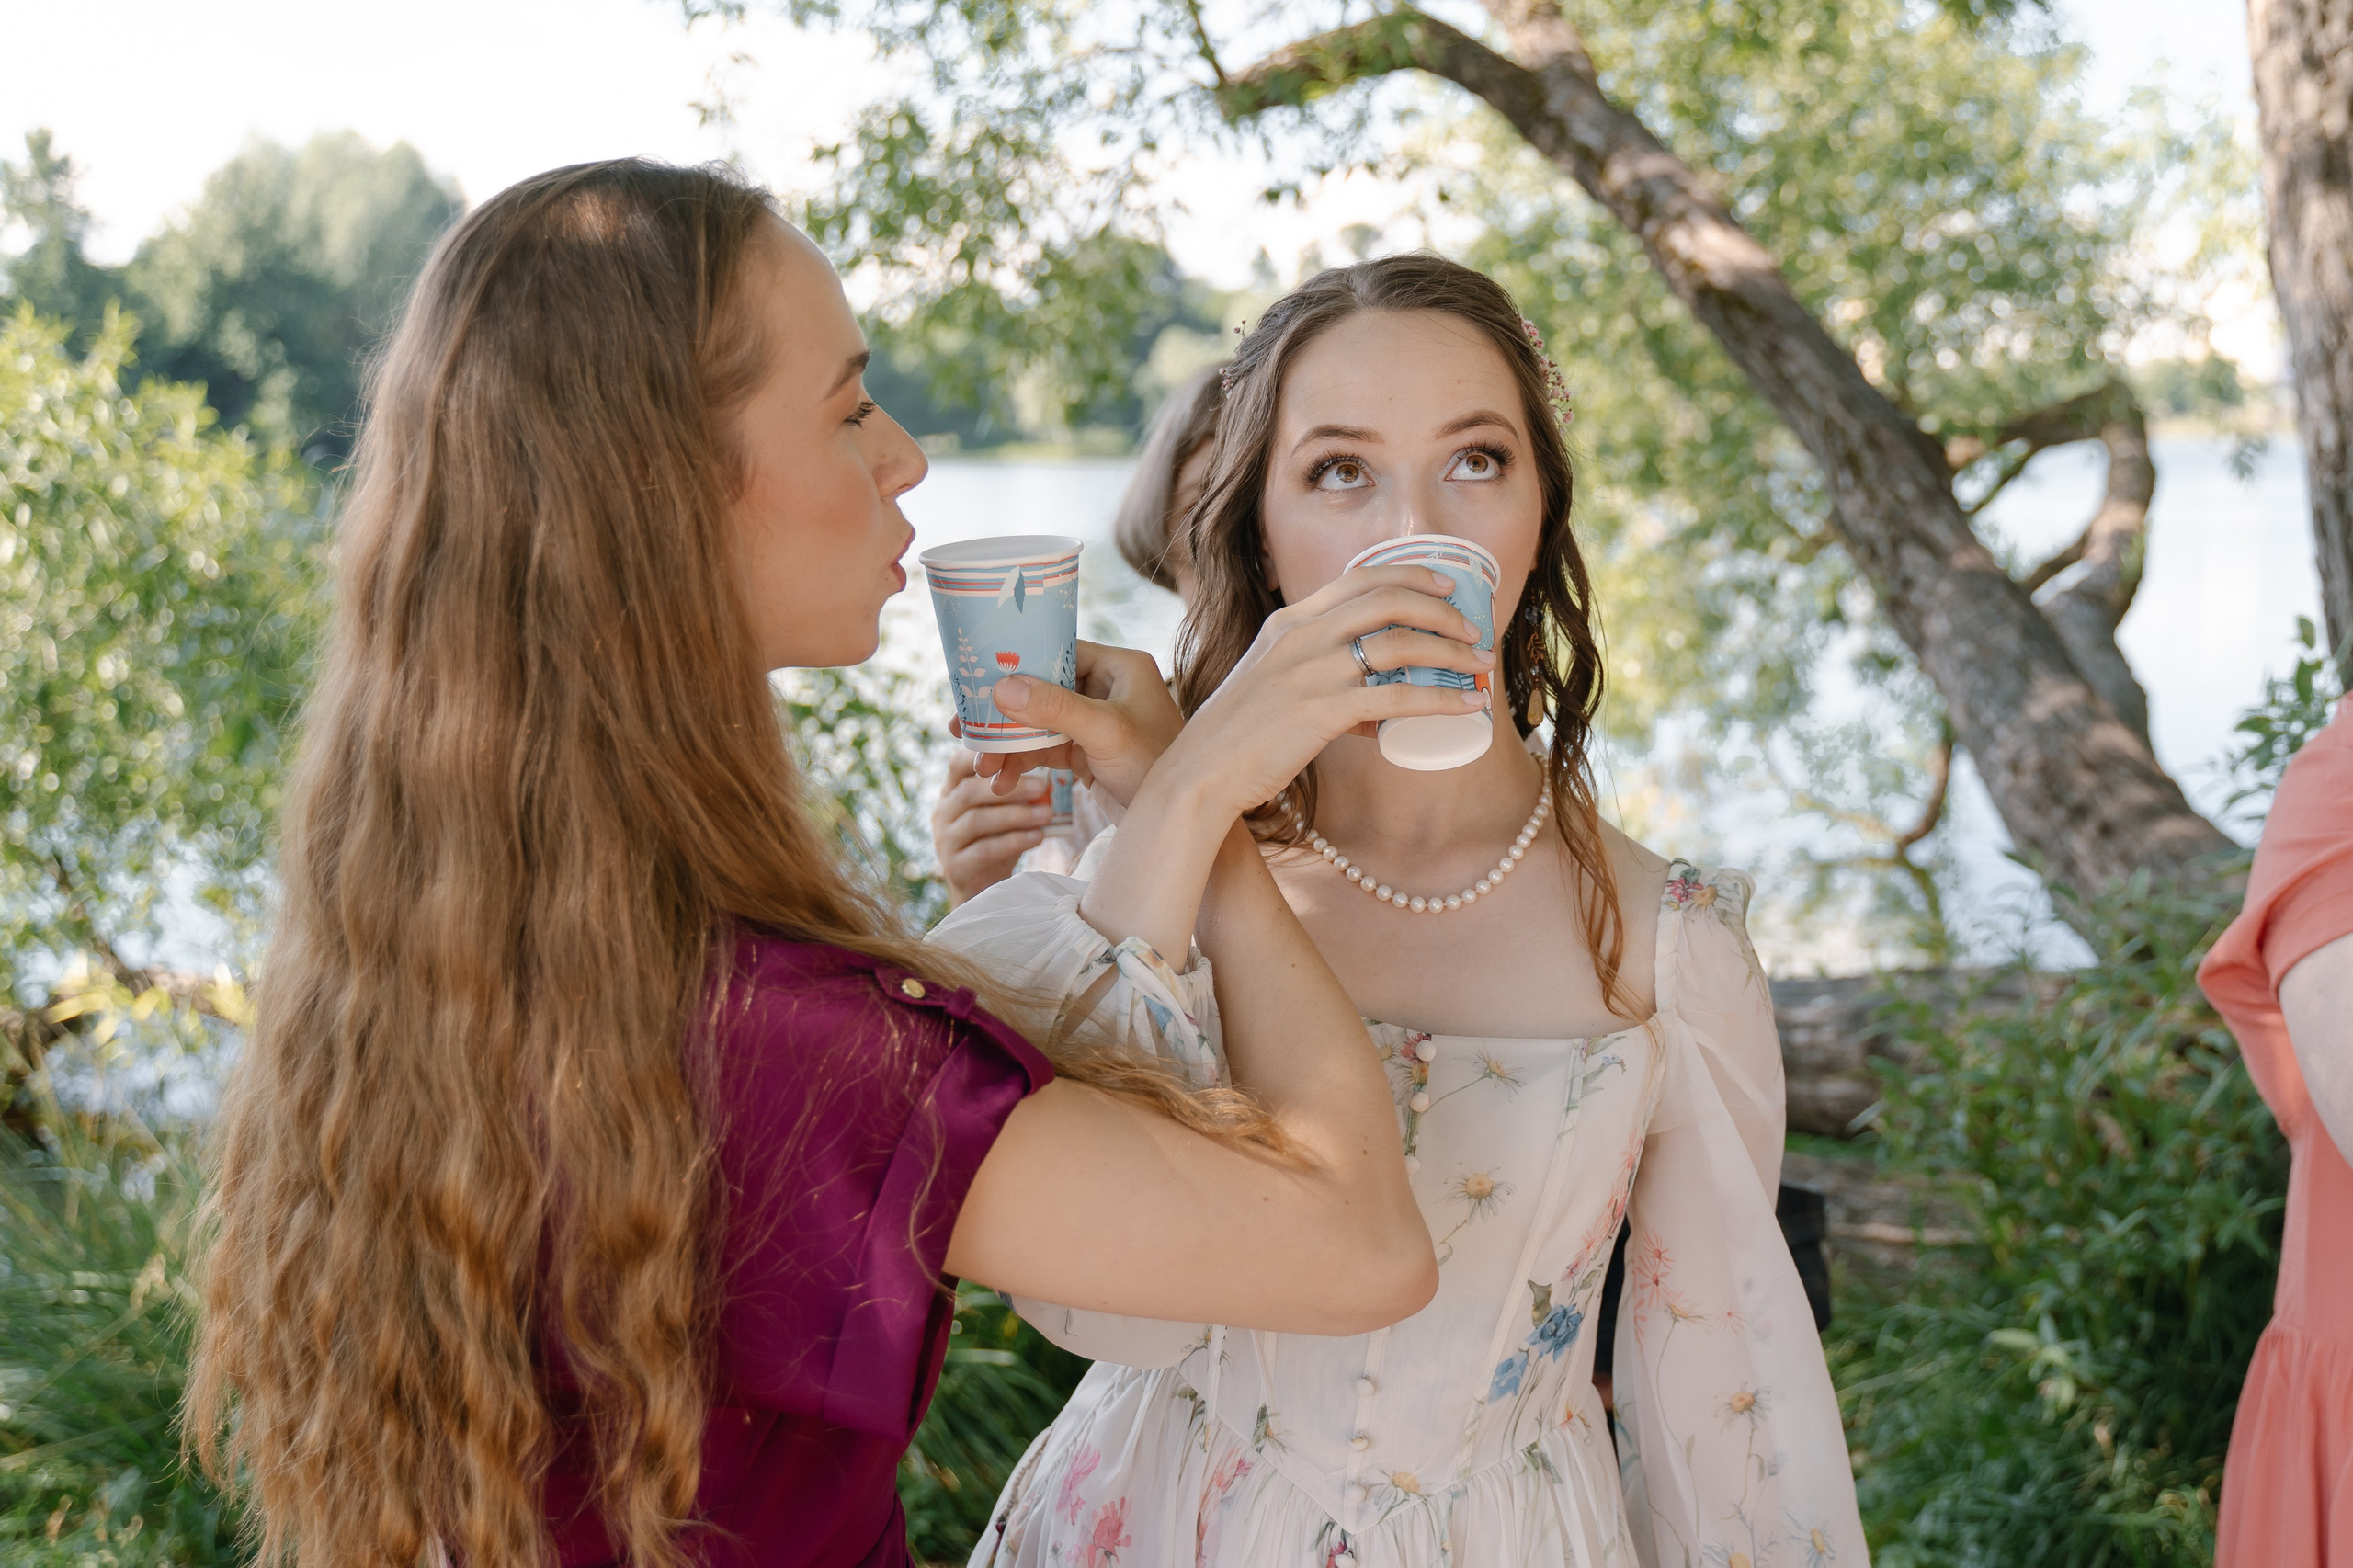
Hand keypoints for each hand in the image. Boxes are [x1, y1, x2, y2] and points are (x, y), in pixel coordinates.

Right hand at [931, 752, 1051, 906]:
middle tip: (1043, 787)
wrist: (983, 891)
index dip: (985, 756)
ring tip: (1046, 814)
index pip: (959, 763)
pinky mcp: (955, 867)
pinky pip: (984, 850)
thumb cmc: (996, 842)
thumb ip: (1016, 795)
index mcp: (951, 792)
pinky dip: (1014, 841)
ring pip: (977, 820)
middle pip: (970, 791)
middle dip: (1009, 788)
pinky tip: (1037, 837)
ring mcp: (945, 841)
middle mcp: (942, 813)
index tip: (1018, 754)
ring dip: (1015, 815)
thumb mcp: (1002, 813)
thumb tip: (1049, 779)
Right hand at [964, 641, 1184, 808]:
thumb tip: (1002, 687)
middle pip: (1041, 689)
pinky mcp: (1089, 751)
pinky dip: (1023, 762)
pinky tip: (1002, 781)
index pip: (1058, 651)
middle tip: (962, 729)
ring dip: (1008, 744)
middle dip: (1004, 714)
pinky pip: (1046, 748)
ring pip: (1039, 723)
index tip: (978, 680)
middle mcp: (1108, 688)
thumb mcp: (1105, 733)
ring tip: (982, 768)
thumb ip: (1055, 707)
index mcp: (1120, 667)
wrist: (1178, 821)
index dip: (1017, 664)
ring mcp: (1097, 721)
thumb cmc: (1157, 768)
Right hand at [1159, 563, 1492, 818]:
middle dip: (1441, 609)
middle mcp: (1302, 636)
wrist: (1200, 773)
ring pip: (1400, 643)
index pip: (1359, 578)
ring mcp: (1312, 671)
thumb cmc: (1238, 739)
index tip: (1446, 586)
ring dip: (1451, 651)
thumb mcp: (1275, 691)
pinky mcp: (1322, 710)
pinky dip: (1441, 698)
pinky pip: (1397, 695)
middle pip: (1388, 600)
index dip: (1410, 576)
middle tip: (1472, 628)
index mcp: (1289, 622)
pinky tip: (1467, 705)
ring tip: (1480, 665)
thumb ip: (1323, 689)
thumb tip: (1375, 715)